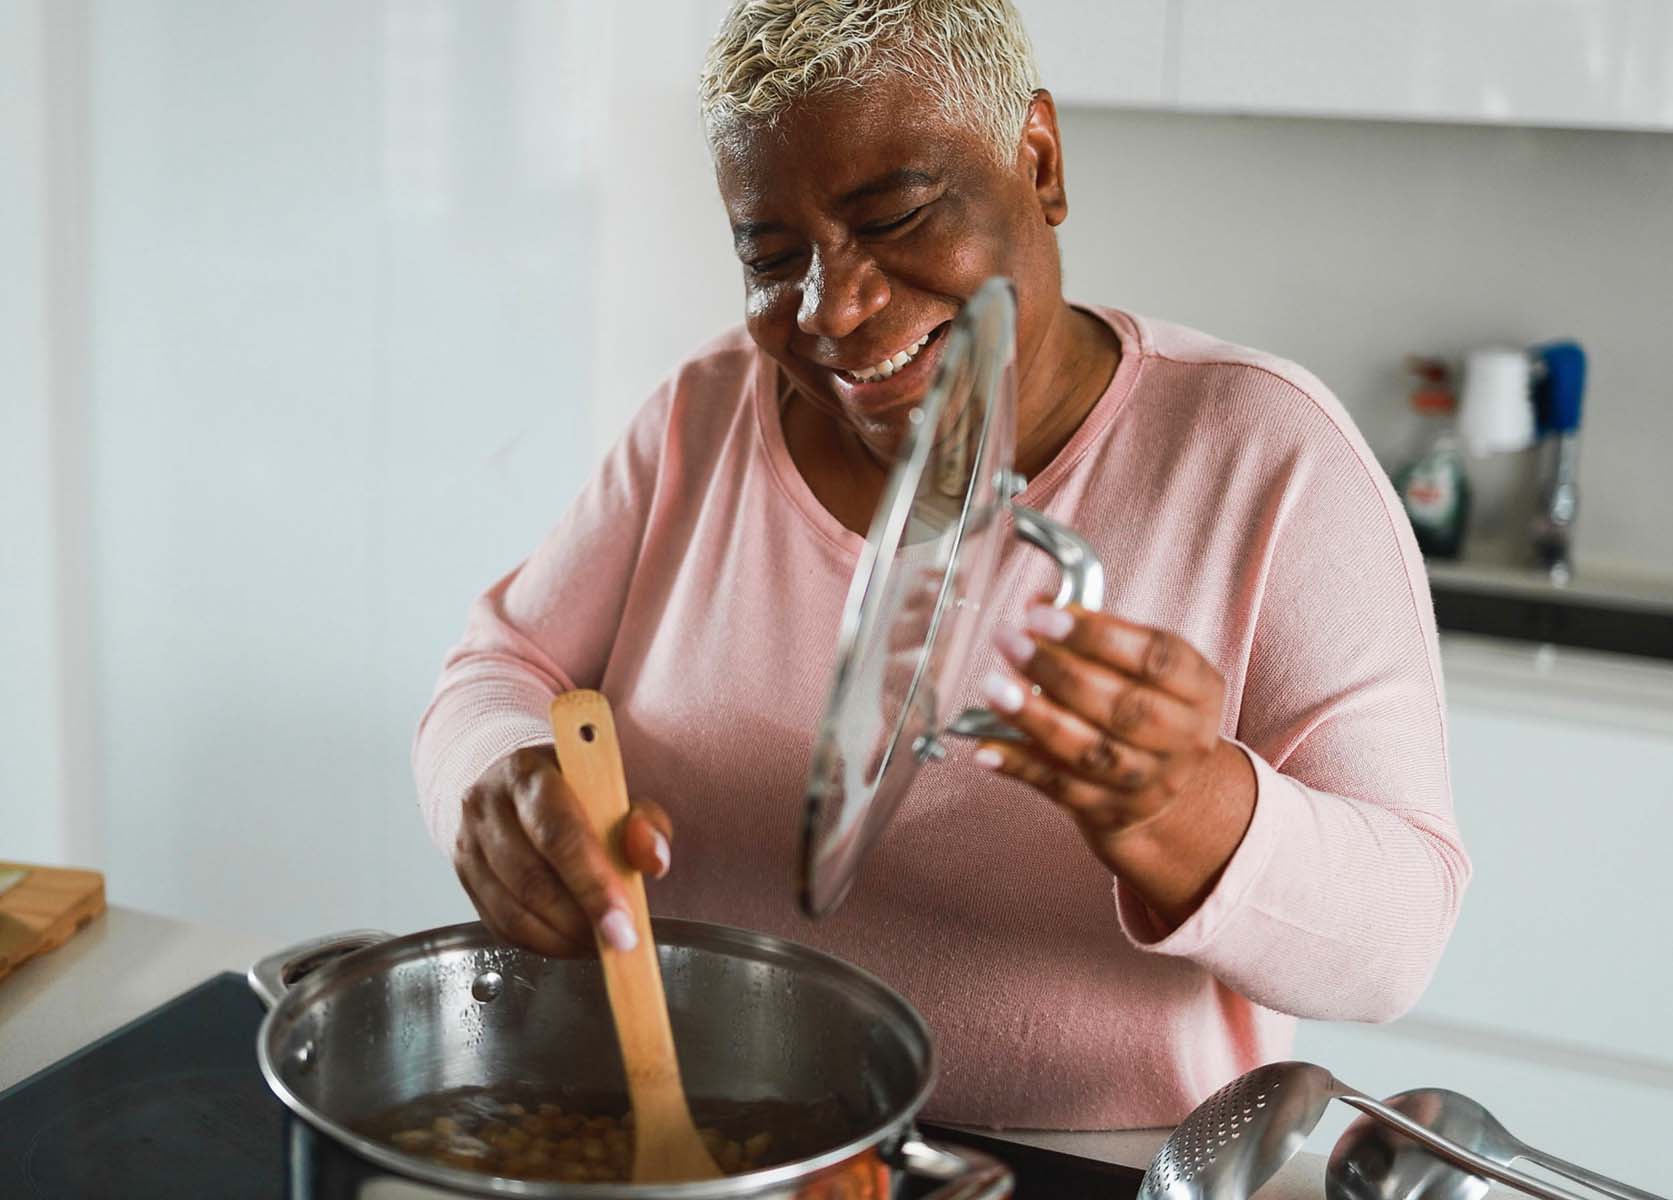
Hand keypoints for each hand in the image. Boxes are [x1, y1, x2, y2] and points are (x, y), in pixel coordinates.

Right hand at [452, 745, 672, 955]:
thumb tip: (652, 859)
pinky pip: (501, 927)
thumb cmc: (574, 788)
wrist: (519, 785)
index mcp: (527, 774)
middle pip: (532, 880)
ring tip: (600, 941)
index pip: (558, 834)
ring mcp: (468, 845)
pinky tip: (571, 940)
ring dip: (562, 939)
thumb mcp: (617, 791)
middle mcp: (486, 806)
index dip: (593, 885)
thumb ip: (644, 822)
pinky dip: (542, 944)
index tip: (623, 923)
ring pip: (513, 912)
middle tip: (619, 940)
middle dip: (582, 921)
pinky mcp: (464, 880)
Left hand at [974, 604, 1253, 924]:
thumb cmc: (1145, 703)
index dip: (1097, 636)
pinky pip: (1060, 788)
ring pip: (1090, 751)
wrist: (1169, 789)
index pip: (1155, 658)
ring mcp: (1148, 781)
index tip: (1042, 615)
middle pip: (1122, 707)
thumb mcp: (1141, 664)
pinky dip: (1020, 766)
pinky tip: (986, 746)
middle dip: (1058, 672)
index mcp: (1199, 688)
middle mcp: (1183, 738)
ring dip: (1035, 718)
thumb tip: (1035, 604)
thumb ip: (1092, 633)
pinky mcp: (1110, 811)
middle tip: (1008, 641)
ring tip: (992, 687)